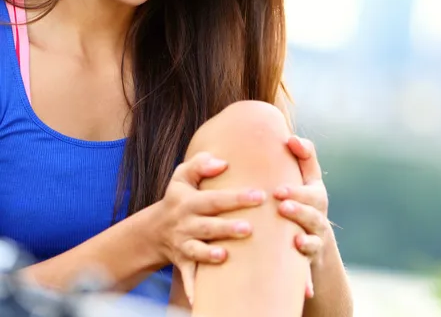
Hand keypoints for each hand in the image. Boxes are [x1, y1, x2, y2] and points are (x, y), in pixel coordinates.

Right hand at [158, 151, 265, 303]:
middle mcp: (186, 224)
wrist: (156, 230)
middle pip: (208, 226)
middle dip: (227, 228)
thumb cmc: (178, 198)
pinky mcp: (183, 263)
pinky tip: (201, 301)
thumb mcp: (182, 176)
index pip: (215, 199)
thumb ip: (200, 164)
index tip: (259, 196)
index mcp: (190, 202)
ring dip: (210, 255)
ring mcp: (184, 245)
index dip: (236, 197)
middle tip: (249, 228)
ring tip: (226, 255)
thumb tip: (222, 162)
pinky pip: (188, 277)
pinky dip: (194, 289)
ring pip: (198, 251)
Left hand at [274, 136, 328, 297]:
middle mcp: (318, 207)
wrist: (313, 251)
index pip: (311, 166)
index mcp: (312, 187)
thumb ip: (297, 159)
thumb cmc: (298, 209)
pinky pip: (313, 249)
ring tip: (284, 208)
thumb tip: (290, 137)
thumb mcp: (299, 184)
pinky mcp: (313, 251)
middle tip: (278, 189)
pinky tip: (297, 243)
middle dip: (297, 191)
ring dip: (300, 213)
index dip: (303, 152)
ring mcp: (317, 229)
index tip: (289, 142)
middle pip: (314, 197)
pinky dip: (307, 246)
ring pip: (314, 222)